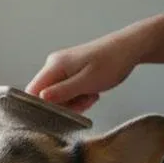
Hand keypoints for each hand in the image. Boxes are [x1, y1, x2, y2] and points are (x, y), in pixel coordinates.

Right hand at [25, 28, 151, 112]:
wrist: (130, 48)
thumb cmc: (112, 62)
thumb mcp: (88, 81)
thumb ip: (62, 92)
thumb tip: (40, 99)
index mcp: (54, 65)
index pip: (33, 91)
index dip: (40, 107)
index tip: (58, 115)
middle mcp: (54, 65)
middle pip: (45, 96)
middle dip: (63, 105)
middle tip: (84, 103)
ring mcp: (63, 68)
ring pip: (58, 96)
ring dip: (74, 102)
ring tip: (91, 96)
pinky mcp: (71, 72)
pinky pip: (67, 91)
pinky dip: (79, 96)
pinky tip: (91, 93)